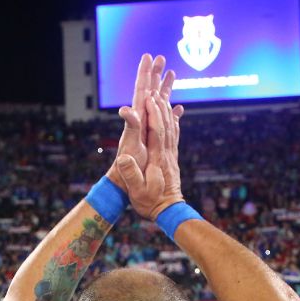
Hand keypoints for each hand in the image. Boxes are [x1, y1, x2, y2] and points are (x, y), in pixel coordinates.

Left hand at [109, 54, 163, 177]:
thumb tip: (125, 109)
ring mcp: (149, 130)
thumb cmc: (129, 169)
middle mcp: (143, 122)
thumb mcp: (130, 146)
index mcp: (139, 121)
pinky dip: (172, 113)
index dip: (146, 74)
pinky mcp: (154, 140)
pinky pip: (165, 121)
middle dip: (155, 74)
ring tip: (172, 73)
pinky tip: (179, 109)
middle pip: (150, 92)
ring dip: (165, 89)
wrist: (127, 185)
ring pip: (159, 104)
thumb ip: (130, 127)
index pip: (142, 91)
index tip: (149, 56)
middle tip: (161, 57)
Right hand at [113, 93, 183, 218]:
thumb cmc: (150, 203)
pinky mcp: (172, 159)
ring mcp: (171, 156)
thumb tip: (123, 157)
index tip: (149, 98)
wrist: (168, 212)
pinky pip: (174, 136)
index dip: (154, 114)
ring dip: (167, 110)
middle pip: (166, 125)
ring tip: (164, 94)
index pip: (156, 131)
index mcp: (157, 159)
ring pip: (171, 128)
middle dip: (160, 105)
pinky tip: (176, 115)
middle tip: (155, 88)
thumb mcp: (137, 191)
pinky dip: (174, 122)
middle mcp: (166, 154)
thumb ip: (132, 174)